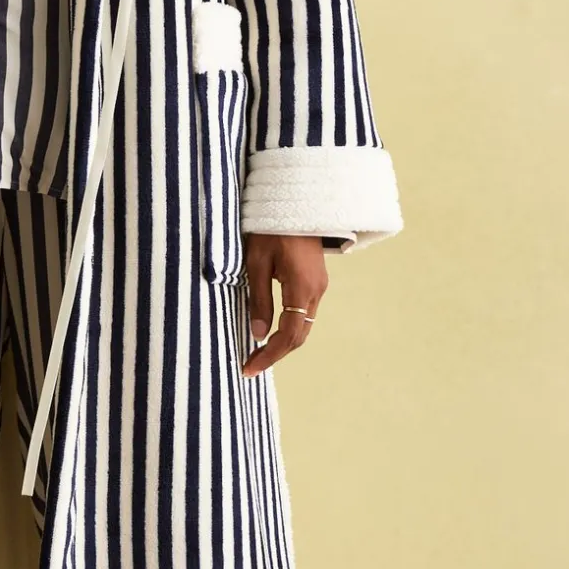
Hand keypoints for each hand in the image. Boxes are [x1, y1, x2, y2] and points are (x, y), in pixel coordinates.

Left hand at [240, 234, 327, 375]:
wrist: (297, 200)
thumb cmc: (271, 227)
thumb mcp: (257, 262)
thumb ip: (259, 299)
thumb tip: (259, 333)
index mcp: (302, 288)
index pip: (289, 336)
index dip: (270, 356)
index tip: (249, 368)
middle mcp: (316, 291)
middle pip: (299, 336)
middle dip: (276, 354)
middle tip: (251, 365)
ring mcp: (319, 285)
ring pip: (304, 325)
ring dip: (283, 342)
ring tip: (257, 351)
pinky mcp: (316, 280)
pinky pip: (305, 312)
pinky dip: (289, 326)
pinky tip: (271, 328)